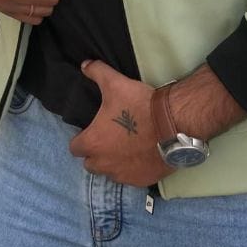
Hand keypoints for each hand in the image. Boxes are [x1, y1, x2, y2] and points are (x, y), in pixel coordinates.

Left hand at [69, 60, 174, 186]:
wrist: (172, 124)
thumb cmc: (139, 105)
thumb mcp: (115, 83)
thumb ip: (97, 72)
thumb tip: (84, 65)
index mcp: (93, 143)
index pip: (75, 148)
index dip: (81, 139)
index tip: (92, 130)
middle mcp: (104, 164)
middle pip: (91, 164)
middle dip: (97, 153)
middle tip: (109, 138)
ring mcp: (123, 175)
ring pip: (110, 173)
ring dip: (114, 163)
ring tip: (127, 146)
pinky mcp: (141, 181)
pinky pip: (131, 178)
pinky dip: (133, 169)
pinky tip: (142, 155)